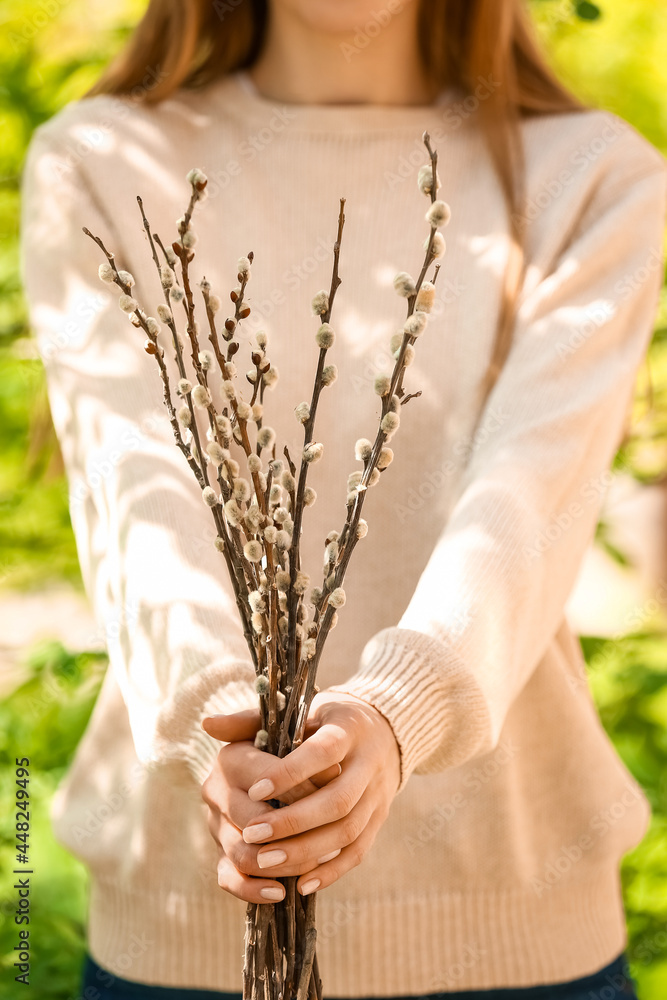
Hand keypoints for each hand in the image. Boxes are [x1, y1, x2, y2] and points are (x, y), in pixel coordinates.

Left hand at [201, 690, 400, 902]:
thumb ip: (251, 721)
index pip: (323, 752)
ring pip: (347, 831)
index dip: (290, 773)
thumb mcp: (296, 711)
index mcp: (347, 729)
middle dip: (294, 822)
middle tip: (253, 834)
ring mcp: (377, 795)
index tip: (254, 790)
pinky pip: (358, 851)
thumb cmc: (324, 720)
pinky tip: (301, 884)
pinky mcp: (378, 819)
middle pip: (337, 800)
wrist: (383, 732)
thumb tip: (207, 725)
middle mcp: (368, 764)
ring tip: (267, 862)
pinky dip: (332, 871)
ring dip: (307, 850)